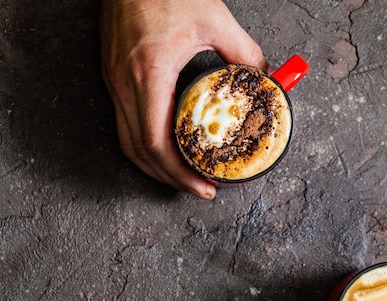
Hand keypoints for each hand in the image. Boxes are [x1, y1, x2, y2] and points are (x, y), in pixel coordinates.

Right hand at [100, 0, 268, 197]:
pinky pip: (124, 125)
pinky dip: (145, 147)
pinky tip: (167, 151)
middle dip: (170, 178)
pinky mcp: (113, 78)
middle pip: (139, 151)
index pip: (156, 141)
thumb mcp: (214, 19)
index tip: (203, 185)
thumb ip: (244, 51)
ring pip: (127, 143)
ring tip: (185, 178)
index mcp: (148, 73)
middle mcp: (124, 84)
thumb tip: (267, 78)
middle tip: (201, 189)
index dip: (179, 172)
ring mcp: (113, 83)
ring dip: (155, 167)